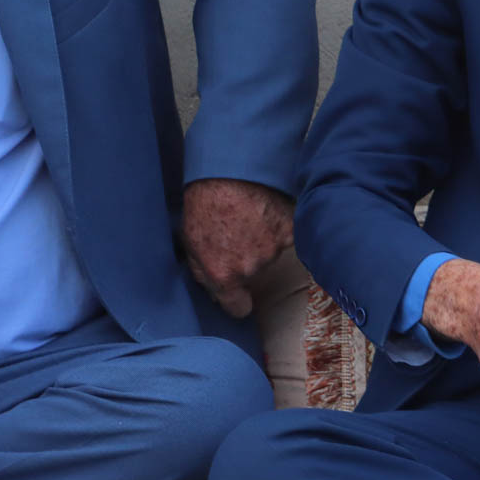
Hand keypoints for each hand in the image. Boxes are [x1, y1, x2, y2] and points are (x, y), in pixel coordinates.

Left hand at [181, 178, 294, 317]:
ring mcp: (273, 249)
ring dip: (262, 241)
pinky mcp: (289, 229)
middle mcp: (251, 268)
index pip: (238, 308)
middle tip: (236, 234)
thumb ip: (203, 272)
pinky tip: (266, 212)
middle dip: (246, 260)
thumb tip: (215, 290)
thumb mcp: (190, 243)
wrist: (227, 172)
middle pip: (254, 274)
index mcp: (224, 276)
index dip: (238, 302)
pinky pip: (287, 235)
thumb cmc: (204, 203)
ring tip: (248, 217)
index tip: (239, 296)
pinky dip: (279, 227)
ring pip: (270, 254)